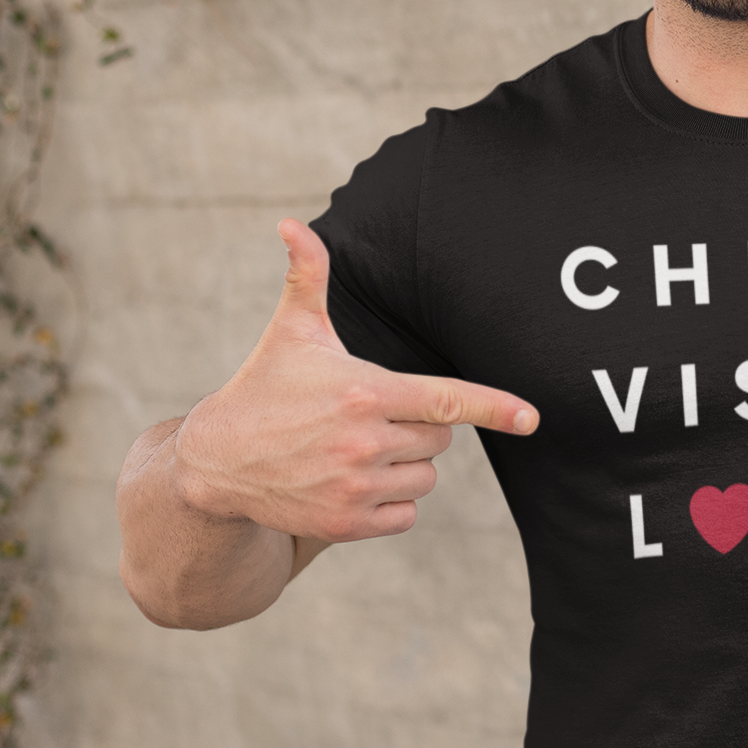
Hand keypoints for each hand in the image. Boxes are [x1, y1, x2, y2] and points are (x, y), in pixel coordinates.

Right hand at [172, 219, 536, 541]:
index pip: (447, 401)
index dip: (495, 408)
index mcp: (364, 391)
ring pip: (426, 477)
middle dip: (419, 426)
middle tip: (373, 415)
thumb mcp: (290, 331)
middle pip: (440, 439)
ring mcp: (355, 487)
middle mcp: (364, 442)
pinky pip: (407, 514)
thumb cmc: (265, 387)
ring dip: (407, 464)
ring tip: (359, 447)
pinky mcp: (346, 524)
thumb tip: (291, 223)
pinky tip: (354, 481)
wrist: (215, 462)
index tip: (532, 418)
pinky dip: (392, 501)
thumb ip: (308, 276)